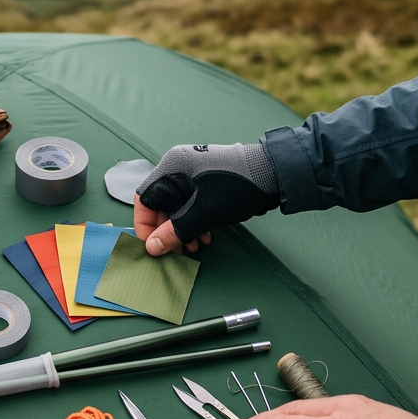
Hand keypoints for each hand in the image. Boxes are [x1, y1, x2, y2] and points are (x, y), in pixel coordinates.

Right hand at [135, 143, 279, 254]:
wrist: (273, 174)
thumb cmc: (235, 188)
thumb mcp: (203, 214)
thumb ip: (175, 232)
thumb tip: (152, 248)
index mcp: (171, 167)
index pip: (144, 198)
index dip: (145, 224)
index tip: (152, 245)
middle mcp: (178, 167)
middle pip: (160, 204)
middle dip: (167, 231)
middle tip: (176, 251)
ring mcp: (192, 174)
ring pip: (176, 207)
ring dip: (181, 230)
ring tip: (193, 247)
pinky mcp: (205, 182)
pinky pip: (189, 204)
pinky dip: (192, 222)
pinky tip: (204, 237)